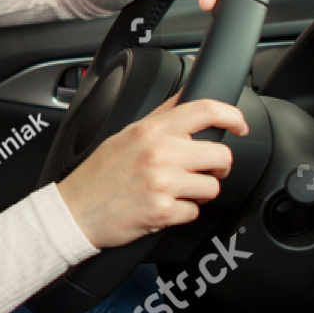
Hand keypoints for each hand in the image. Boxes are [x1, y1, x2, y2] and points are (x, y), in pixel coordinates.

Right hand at [55, 94, 248, 249]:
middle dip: (217, 167)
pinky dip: (182, 213)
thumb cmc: (97, 175)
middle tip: (203, 170)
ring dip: (199, 192)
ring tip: (176, 191)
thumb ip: (159, 117)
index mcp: (151, 130)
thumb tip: (186, 99)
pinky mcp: (163, 211)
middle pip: (221, 155)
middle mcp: (160, 153)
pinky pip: (194, 212)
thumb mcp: (125, 135)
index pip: (205, 110)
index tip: (239, 125)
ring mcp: (163, 183)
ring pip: (212, 187)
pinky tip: (163, 207)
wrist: (74, 211)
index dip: (232, 116)